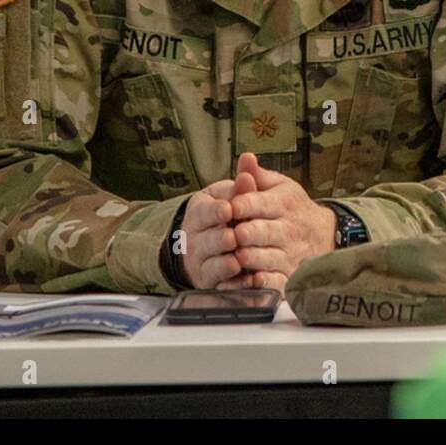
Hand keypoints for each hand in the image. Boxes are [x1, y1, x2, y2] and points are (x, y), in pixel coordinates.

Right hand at [177, 170, 252, 288]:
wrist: (214, 242)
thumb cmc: (227, 213)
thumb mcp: (230, 195)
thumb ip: (241, 181)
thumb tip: (249, 158)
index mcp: (199, 213)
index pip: (203, 212)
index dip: (215, 211)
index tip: (228, 209)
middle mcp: (196, 239)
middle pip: (206, 240)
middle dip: (220, 239)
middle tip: (233, 237)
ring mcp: (202, 262)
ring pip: (211, 264)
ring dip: (224, 263)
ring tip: (237, 261)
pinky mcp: (212, 283)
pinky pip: (222, 286)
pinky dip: (234, 286)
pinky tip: (246, 282)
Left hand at [219, 152, 336, 291]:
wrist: (324, 234)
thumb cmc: (292, 208)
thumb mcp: (280, 186)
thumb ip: (258, 176)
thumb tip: (244, 158)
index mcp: (283, 203)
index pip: (260, 203)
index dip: (244, 204)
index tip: (230, 205)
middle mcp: (288, 229)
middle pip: (263, 232)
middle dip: (247, 233)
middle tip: (233, 234)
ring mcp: (289, 254)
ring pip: (267, 257)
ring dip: (250, 257)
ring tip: (237, 255)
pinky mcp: (289, 276)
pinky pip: (276, 281)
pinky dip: (263, 282)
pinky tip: (252, 279)